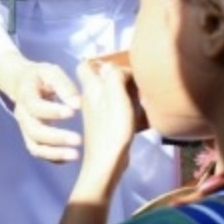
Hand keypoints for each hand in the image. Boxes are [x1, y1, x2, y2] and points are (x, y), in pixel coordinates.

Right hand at [0, 58, 82, 162]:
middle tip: (78, 140)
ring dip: (54, 153)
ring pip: (34, 146)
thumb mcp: (50, 72)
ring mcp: (25, 127)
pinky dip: (53, 157)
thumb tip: (78, 104)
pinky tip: (69, 157)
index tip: (73, 112)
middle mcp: (22, 114)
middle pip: (34, 130)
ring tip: (75, 155)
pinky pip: (39, 152)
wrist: (21, 83)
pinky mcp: (31, 137)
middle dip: (56, 137)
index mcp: (25, 94)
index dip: (52, 111)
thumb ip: (64, 86)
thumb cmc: (41, 77)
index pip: (35, 106)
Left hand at [73, 59, 138, 189]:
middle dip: (115, 75)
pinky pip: (113, 106)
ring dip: (122, 90)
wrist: (106, 163)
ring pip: (107, 92)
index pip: (85, 66)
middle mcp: (90, 98)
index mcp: (91, 89)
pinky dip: (123, 104)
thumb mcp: (116, 98)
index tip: (121, 65)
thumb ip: (113, 78)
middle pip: (99, 79)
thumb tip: (113, 66)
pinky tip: (136, 110)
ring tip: (138, 92)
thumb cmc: (112, 128)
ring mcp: (97, 113)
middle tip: (134, 79)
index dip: (100, 61)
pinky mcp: (104, 125)